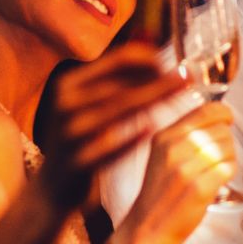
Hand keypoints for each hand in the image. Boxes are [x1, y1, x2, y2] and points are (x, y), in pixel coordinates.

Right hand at [41, 41, 187, 207]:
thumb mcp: (88, 105)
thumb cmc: (82, 140)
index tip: (174, 65)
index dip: (150, 59)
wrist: (53, 187)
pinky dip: (132, 136)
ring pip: (119, 110)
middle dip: (160, 80)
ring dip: (154, 100)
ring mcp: (69, 133)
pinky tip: (153, 129)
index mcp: (70, 84)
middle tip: (189, 77)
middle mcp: (65, 104)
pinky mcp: (77, 162)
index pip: (117, 60)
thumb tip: (156, 55)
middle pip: (123, 84)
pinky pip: (110, 145)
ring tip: (180, 96)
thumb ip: (116, 82)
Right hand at [110, 102, 237, 243]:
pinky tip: (217, 181)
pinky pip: (229, 168)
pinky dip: (229, 173)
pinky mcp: (199, 188)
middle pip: (221, 130)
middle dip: (226, 142)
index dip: (223, 113)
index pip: (206, 110)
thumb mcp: (162, 155)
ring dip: (228, 158)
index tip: (227, 120)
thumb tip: (219, 116)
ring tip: (214, 171)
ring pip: (228, 148)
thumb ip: (185, 134)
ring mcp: (186, 169)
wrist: (146, 229)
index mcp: (165, 136)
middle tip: (215, 158)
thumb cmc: (159, 193)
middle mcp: (174, 149)